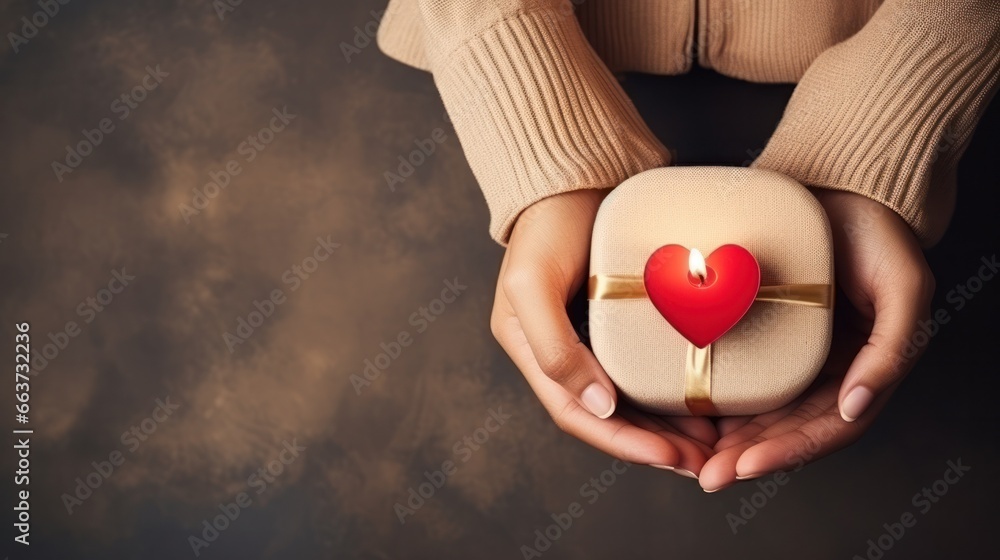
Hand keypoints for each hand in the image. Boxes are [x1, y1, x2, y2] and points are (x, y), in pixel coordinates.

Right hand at [491, 189, 716, 474]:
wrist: (572, 174)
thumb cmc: (546, 225)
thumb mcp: (533, 286)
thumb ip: (555, 349)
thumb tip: (600, 407)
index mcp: (532, 352)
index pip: (578, 416)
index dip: (623, 443)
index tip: (670, 457)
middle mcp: (563, 351)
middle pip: (608, 417)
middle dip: (652, 445)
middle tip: (702, 462)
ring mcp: (591, 335)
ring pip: (630, 399)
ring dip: (666, 426)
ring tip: (709, 443)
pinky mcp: (620, 316)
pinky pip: (646, 365)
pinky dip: (670, 389)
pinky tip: (700, 398)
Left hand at [698, 190, 934, 490]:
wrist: (840, 188)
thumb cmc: (879, 235)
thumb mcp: (904, 287)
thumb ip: (892, 349)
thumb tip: (854, 406)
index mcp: (864, 370)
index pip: (826, 428)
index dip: (788, 452)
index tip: (745, 465)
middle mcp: (827, 370)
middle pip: (787, 429)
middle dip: (748, 457)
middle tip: (707, 474)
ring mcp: (794, 354)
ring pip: (761, 410)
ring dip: (729, 439)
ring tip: (692, 458)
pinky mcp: (764, 332)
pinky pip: (741, 374)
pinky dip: (719, 398)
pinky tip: (689, 412)